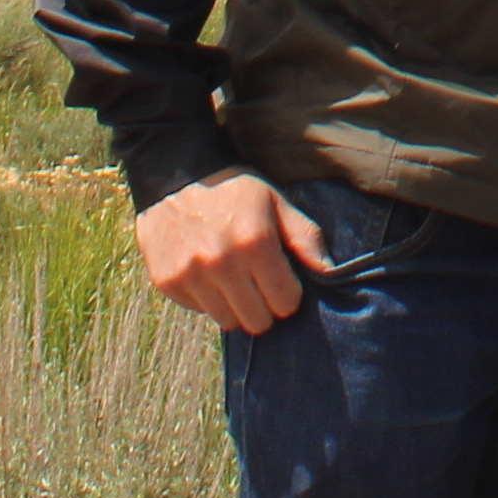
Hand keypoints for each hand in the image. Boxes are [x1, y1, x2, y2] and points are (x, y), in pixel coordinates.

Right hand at [133, 172, 331, 333]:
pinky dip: (209, 300)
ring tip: (234, 278)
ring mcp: (192, 276)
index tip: (283, 282)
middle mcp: (222, 264)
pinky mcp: (168, 283)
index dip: (289, 295)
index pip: (285, 302)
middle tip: (260, 285)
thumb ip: (304, 237)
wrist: (175, 175)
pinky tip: (209, 273)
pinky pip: (200, 311)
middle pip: (258, 321)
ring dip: (236, 307)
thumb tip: (330, 271)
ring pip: (228, 321)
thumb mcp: (275, 201)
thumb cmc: (235, 189)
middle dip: (265, 307)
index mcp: (256, 243)